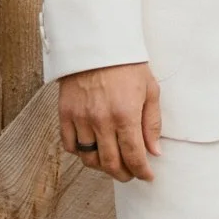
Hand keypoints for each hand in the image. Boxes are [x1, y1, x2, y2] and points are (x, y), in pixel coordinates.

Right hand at [59, 62, 161, 180]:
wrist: (97, 43)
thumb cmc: (127, 64)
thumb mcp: (150, 90)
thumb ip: (152, 123)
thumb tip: (154, 152)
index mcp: (126, 115)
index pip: (134, 156)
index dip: (142, 172)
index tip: (147, 176)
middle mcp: (102, 121)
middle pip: (110, 163)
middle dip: (123, 174)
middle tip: (130, 174)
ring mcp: (81, 118)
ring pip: (89, 158)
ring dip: (102, 166)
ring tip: (112, 163)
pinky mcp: (65, 113)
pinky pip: (70, 145)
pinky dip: (80, 153)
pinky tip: (92, 149)